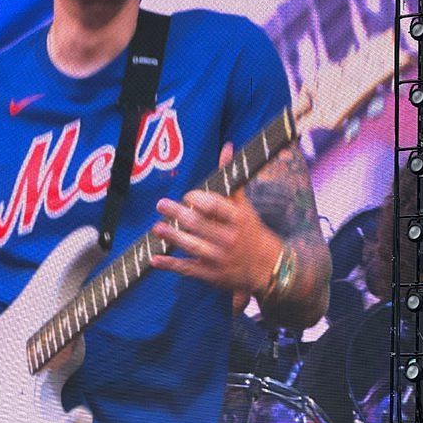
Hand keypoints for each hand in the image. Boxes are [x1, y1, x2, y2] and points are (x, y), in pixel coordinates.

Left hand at [150, 142, 282, 295]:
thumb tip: (226, 147)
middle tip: (161, 204)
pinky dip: (170, 264)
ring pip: (191, 246)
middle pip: (198, 224)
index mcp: (237, 219)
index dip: (197, 199)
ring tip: (157, 227)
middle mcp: (229, 238)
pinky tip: (154, 258)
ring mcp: (219, 258)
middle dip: (177, 213)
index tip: (187, 196)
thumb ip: (230, 180)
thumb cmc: (251, 231)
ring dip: (172, 236)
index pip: (214, 205)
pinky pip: (187, 268)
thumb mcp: (244, 206)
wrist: (268, 267)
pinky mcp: (211, 275)